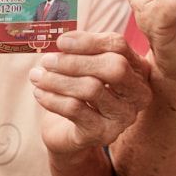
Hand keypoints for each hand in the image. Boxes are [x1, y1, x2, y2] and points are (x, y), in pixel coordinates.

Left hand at [31, 31, 152, 154]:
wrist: (69, 132)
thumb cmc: (77, 91)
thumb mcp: (81, 66)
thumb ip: (77, 51)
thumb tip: (62, 41)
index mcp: (136, 68)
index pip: (118, 45)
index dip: (88, 41)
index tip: (60, 41)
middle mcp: (138, 93)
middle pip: (113, 67)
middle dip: (75, 62)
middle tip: (46, 61)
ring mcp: (124, 116)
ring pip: (92, 89)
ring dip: (58, 80)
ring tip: (37, 76)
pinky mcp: (105, 133)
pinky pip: (76, 109)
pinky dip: (53, 98)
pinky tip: (39, 93)